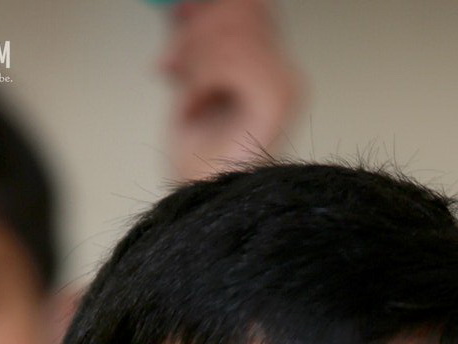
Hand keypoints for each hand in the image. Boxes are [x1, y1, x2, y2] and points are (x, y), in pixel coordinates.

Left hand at [159, 0, 304, 181]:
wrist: (204, 209)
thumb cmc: (198, 166)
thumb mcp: (189, 84)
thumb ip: (195, 43)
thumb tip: (185, 6)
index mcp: (267, 68)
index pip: (251, 9)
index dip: (211, 10)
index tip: (178, 17)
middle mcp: (283, 74)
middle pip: (245, 11)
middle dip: (197, 30)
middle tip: (173, 61)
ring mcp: (284, 86)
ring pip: (235, 31)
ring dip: (196, 56)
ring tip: (184, 89)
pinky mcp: (277, 101)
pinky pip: (234, 60)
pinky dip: (203, 77)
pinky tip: (195, 104)